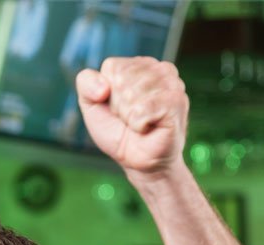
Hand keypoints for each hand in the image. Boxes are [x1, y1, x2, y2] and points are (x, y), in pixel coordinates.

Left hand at [76, 57, 187, 177]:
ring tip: (139, 123)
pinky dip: (138, 124)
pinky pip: (144, 108)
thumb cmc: (117, 132)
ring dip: (129, 116)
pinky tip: (147, 127)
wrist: (136, 161)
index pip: (112, 66)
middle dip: (118, 106)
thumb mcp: (92, 106)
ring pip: (131, 93)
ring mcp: (172, 83)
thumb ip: (86, 84)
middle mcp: (159, 69)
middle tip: (130, 118)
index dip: (106, 92)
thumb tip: (103, 87)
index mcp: (139, 65)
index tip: (117, 107)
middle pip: (121, 79)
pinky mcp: (177, 101)